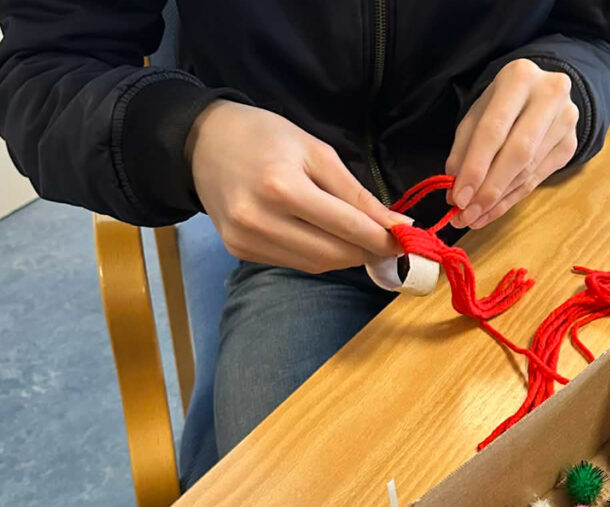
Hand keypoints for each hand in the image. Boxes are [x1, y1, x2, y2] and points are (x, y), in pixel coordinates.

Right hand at [188, 101, 408, 272]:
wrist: (202, 143)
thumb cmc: (265, 137)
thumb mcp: (316, 152)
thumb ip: (357, 194)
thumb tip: (396, 225)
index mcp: (281, 186)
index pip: (346, 226)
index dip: (382, 238)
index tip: (407, 241)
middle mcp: (260, 220)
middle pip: (332, 254)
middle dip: (366, 251)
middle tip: (387, 243)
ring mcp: (246, 240)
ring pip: (315, 265)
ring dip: (344, 256)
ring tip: (357, 239)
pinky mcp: (238, 251)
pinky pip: (293, 263)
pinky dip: (317, 255)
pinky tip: (322, 238)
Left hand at [446, 59, 578, 229]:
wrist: (542, 92)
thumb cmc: (502, 104)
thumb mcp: (478, 114)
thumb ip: (464, 149)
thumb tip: (456, 192)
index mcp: (519, 77)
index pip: (494, 129)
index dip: (475, 167)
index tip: (458, 198)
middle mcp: (549, 94)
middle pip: (518, 152)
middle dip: (489, 189)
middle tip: (467, 214)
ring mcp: (566, 120)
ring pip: (528, 170)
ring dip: (498, 199)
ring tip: (474, 217)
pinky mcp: (571, 144)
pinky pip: (538, 178)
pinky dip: (512, 198)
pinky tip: (492, 211)